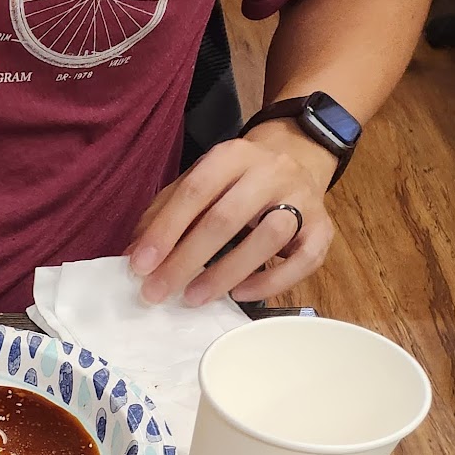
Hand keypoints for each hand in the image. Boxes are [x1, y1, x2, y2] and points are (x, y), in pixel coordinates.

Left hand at [127, 125, 338, 305]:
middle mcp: (270, 172)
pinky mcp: (323, 227)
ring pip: (270, 236)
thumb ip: (163, 215)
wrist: (296, 159)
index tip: (139, 267)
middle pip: (227, 218)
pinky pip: (305, 259)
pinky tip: (241, 295)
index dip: (165, 231)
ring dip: (226, 272)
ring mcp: (302, 198)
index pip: (195, 191)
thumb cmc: (232, 183)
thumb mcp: (195, 185)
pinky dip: (272, 281)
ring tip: (193, 298)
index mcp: (232, 156)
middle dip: (186, 260)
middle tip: (157, 293)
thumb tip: (130, 255)